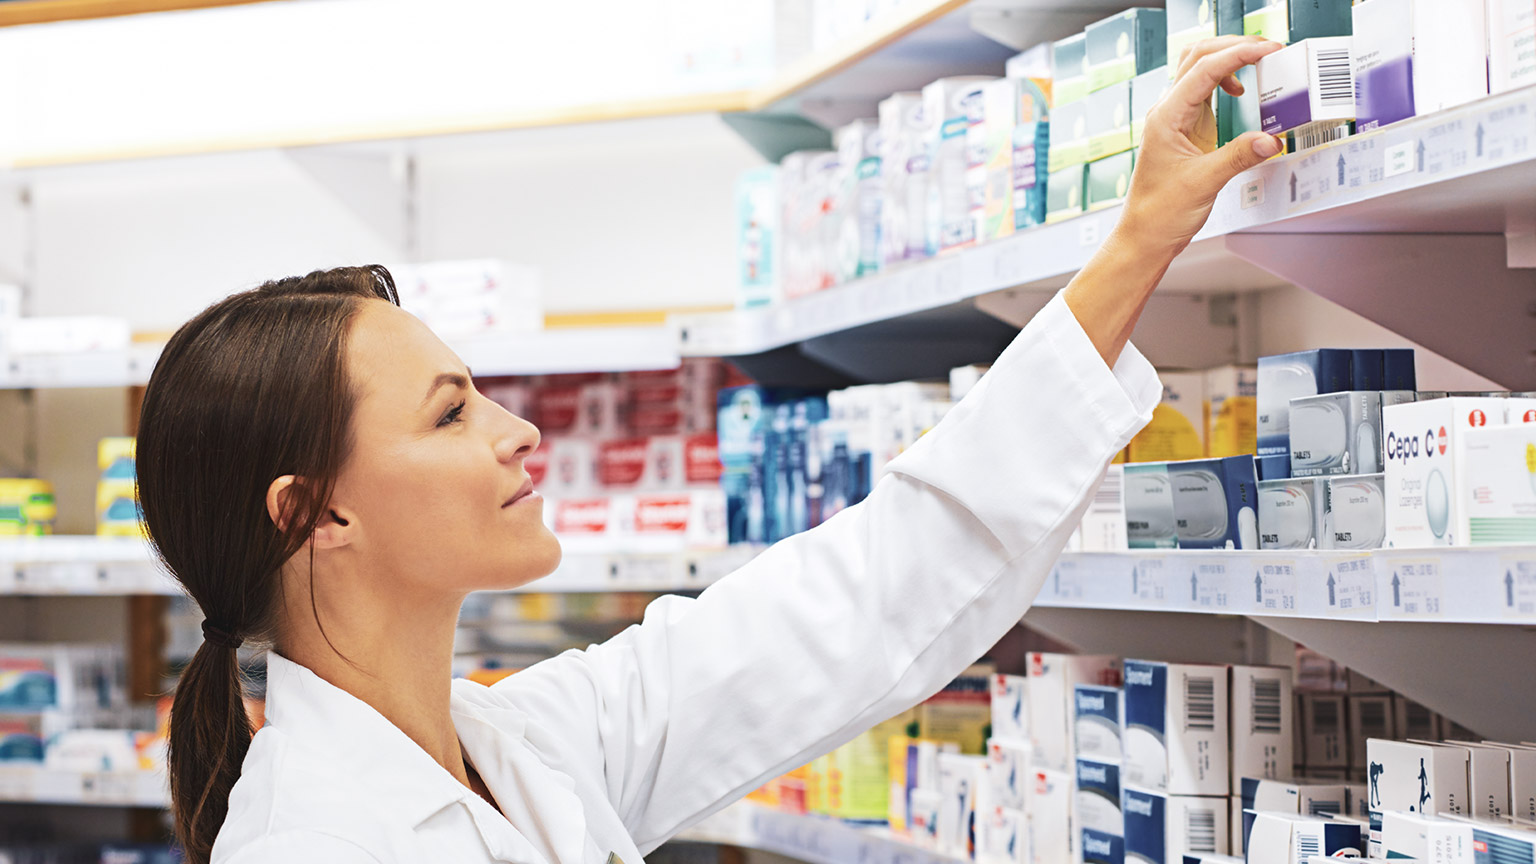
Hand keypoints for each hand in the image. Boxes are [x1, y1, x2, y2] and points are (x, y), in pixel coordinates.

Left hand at [1120, 36, 1285, 254]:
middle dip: (1233, 47)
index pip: (1203, 69)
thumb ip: (1239, 157)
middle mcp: (1167, 112)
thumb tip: (1272, 139)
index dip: (1238, 54)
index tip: (1267, 49)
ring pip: (1199, 70)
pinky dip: (1225, 81)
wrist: (1144, 236)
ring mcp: (1175, 119)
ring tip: (1260, 63)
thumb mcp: (1204, 183)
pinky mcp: (1184, 129)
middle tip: (1268, 50)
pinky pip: (1204, 92)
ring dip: (1228, 60)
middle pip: (1198, 57)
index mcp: (1166, 118)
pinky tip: (1242, 92)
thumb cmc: (1160, 213)